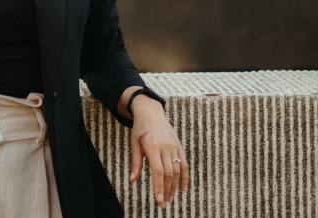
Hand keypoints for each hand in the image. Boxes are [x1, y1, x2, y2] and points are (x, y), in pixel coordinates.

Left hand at [127, 94, 188, 209]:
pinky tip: (182, 188)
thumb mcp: (134, 143)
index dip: (159, 187)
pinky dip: (185, 177)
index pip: (158, 171)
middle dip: (167, 190)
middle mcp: (165, 146)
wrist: (151, 112)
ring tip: (170, 198)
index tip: (159, 200)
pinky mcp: (179, 146)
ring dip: (174, 186)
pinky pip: (184, 164)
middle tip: (163, 204)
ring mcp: (174, 146)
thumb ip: (136, 162)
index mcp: (152, 146)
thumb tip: (132, 180)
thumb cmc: (140, 129)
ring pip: (177, 170)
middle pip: (169, 173)